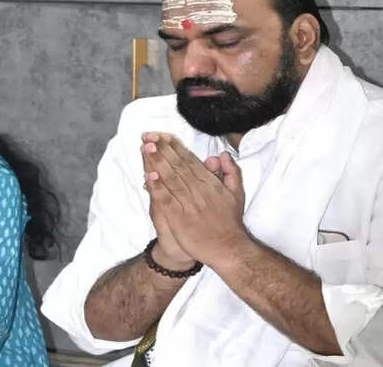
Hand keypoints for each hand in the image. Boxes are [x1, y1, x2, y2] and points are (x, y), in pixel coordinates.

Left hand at [142, 132, 247, 265]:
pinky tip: (148, 175)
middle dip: (162, 149)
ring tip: (146, 147)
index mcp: (210, 182)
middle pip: (177, 165)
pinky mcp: (179, 218)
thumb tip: (221, 155)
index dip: (174, 147)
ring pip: (170, 179)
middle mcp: (198, 190)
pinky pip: (166, 199)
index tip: (161, 135)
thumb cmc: (230, 222)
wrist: (228, 249)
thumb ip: (230, 172)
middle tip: (148, 135)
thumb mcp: (236, 194)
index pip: (189, 160)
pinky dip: (157, 187)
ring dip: (157, 162)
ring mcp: (188, 203)